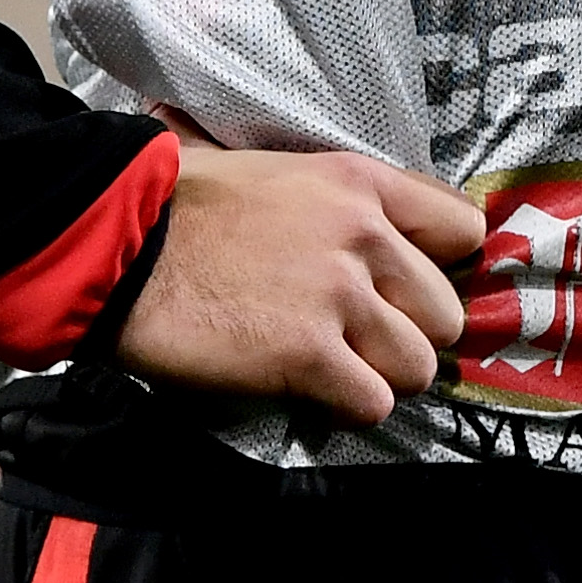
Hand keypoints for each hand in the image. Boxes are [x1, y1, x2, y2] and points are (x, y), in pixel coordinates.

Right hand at [117, 142, 483, 425]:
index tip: (405, 288)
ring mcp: (339, 297)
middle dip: (408, 335)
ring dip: (380, 378)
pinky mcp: (308, 355)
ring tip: (334, 370)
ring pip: (418, 366)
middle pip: (446, 313)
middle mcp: (363, 236)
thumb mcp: (282, 174)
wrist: (120, 245)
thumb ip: (341, 203)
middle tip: (360, 341)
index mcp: (360, 183)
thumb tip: (378, 225)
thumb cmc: (184, 204)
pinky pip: (373, 404)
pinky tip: (310, 392)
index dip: (438, 268)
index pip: (462, 229)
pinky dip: (346, 408)